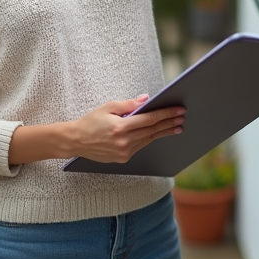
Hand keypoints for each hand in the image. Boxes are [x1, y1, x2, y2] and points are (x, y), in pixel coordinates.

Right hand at [70, 94, 184, 163]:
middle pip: (152, 131)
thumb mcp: (108, 107)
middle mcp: (124, 142)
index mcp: (121, 127)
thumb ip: (129, 104)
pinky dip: (149, 138)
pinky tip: (158, 134)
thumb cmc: (91, 121)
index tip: (178, 110)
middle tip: (182, 118)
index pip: (150, 119)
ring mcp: (124, 152)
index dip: (166, 114)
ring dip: (163, 132)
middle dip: (169, 123)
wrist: (76, 140)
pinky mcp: (123, 159)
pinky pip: (140, 146)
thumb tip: (146, 99)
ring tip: (175, 126)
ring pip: (148, 140)